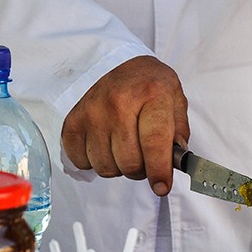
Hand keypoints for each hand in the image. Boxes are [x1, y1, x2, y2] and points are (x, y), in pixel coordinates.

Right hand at [61, 55, 189, 195]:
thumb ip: (179, 133)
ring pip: (106, 167)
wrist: (116, 65)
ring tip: (124, 147)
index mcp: (151, 95)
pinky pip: (82, 162)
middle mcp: (118, 103)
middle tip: (144, 156)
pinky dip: (95, 161)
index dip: (159, 170)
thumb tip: (175, 163)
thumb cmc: (148, 86)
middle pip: (130, 163)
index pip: (154, 142)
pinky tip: (105, 145)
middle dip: (141, 169)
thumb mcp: (175, 100)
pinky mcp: (72, 122)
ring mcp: (92, 113)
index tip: (162, 187)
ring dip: (118, 166)